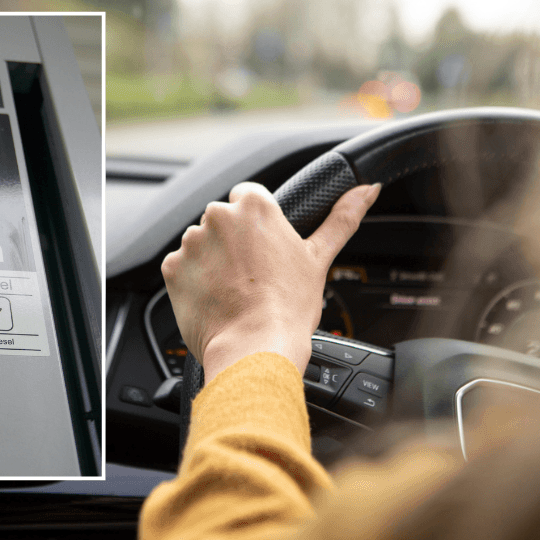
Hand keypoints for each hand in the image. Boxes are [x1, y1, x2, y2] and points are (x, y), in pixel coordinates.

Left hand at [161, 181, 380, 383]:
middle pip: (223, 221)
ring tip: (234, 291)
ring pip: (201, 244)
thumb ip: (342, 218)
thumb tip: (367, 190)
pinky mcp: (172, 268)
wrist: (255, 349)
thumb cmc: (288, 308)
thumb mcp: (319, 258)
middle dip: (233, 243)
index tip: (263, 249)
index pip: (248, 197)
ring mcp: (192, 242)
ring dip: (212, 261)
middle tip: (252, 276)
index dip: (257, 225)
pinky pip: (182, 268)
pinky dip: (194, 282)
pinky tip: (216, 299)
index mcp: (254, 206)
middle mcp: (218, 217)